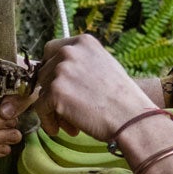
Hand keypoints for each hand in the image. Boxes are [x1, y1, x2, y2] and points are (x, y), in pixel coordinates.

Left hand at [33, 34, 152, 140]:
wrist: (131, 118)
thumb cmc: (123, 98)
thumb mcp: (105, 66)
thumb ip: (82, 63)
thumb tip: (59, 73)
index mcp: (83, 42)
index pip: (51, 49)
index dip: (52, 69)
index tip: (58, 84)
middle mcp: (70, 52)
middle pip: (44, 72)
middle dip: (53, 92)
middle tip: (69, 110)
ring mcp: (61, 71)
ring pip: (42, 92)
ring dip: (53, 109)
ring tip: (71, 124)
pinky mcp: (56, 92)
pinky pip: (41, 108)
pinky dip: (48, 121)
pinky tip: (59, 130)